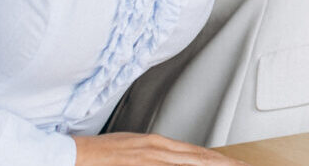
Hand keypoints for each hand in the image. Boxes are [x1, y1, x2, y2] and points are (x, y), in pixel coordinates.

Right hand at [73, 133, 241, 164]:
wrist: (75, 154)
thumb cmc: (100, 153)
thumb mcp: (134, 148)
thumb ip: (155, 154)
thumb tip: (171, 159)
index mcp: (156, 144)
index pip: (195, 153)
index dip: (217, 159)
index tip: (233, 163)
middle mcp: (158, 150)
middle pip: (199, 159)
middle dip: (224, 164)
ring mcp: (150, 160)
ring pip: (190, 163)